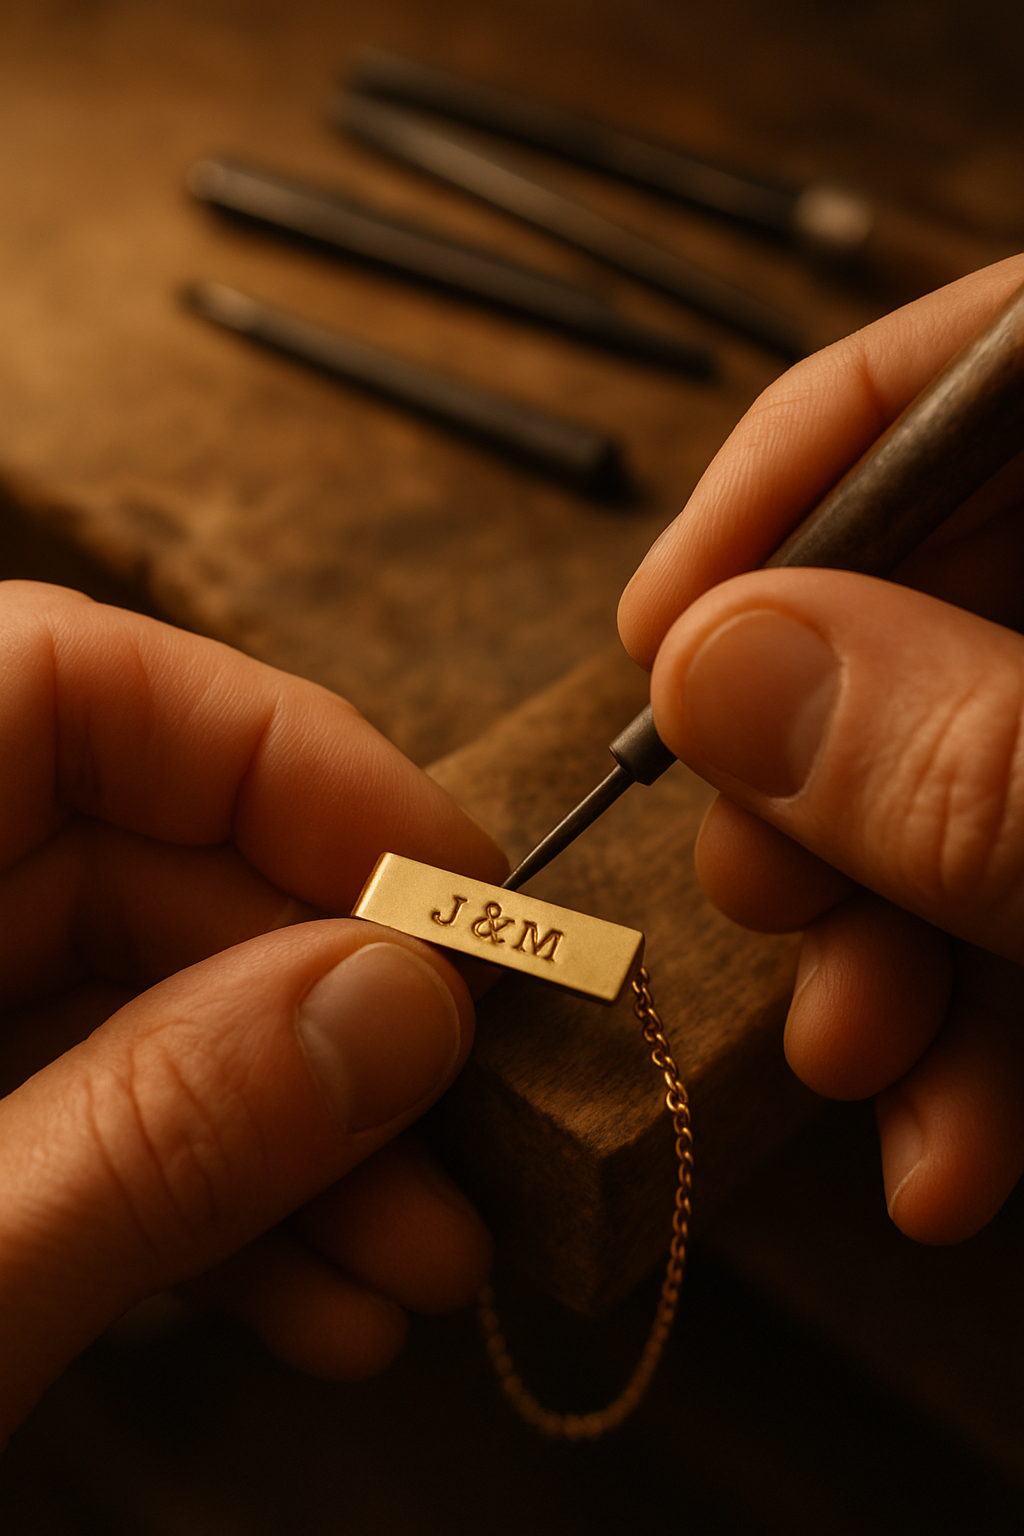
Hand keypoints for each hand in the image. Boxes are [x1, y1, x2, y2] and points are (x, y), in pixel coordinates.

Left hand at [0, 581, 506, 1445]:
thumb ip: (146, 1139)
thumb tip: (398, 1006)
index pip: (65, 684)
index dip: (284, 757)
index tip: (451, 884)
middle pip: (137, 862)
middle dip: (327, 1002)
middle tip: (468, 1113)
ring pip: (140, 1009)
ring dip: (303, 1134)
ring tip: (423, 1256)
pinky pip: (99, 1127)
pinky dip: (222, 1210)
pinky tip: (324, 1299)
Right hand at [618, 255, 1023, 1246]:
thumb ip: (987, 755)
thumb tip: (720, 678)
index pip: (952, 377)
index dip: (786, 487)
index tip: (658, 642)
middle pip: (932, 606)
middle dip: (823, 785)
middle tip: (763, 903)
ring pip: (972, 787)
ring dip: (898, 956)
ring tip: (862, 1075)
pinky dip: (997, 1032)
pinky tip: (959, 1150)